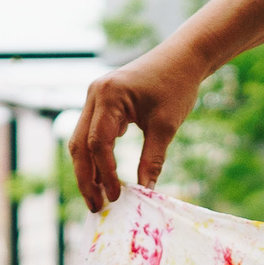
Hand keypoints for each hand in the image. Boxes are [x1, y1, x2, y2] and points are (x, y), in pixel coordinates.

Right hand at [69, 35, 208, 214]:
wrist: (183, 58)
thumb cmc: (177, 87)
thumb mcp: (166, 126)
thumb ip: (152, 160)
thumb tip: (145, 193)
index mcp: (109, 96)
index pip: (99, 143)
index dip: (105, 174)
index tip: (116, 197)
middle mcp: (95, 94)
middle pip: (80, 144)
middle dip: (86, 178)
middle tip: (96, 207)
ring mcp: (95, 96)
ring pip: (81, 140)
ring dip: (87, 169)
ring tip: (98, 196)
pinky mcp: (101, 102)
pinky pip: (91, 132)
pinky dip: (96, 155)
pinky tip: (104, 177)